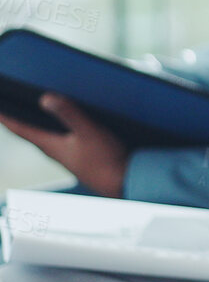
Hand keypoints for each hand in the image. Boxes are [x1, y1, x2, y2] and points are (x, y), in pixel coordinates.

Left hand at [0, 94, 128, 197]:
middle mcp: (56, 152)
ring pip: (46, 140)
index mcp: (52, 146)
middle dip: (20, 123)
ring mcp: (69, 157)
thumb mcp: (88, 131)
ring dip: (38, 128)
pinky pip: (62, 143)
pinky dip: (56, 134)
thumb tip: (45, 98)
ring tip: (33, 118)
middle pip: (31, 135)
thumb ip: (69, 114)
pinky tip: (65, 131)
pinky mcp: (81, 159)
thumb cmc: (106, 162)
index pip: (22, 130)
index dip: (7, 119)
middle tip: (10, 113)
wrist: (124, 184)